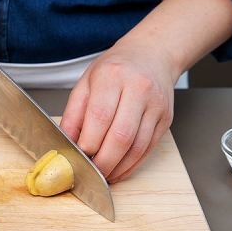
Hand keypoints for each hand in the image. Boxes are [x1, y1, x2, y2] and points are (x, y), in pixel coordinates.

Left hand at [59, 40, 174, 182]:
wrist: (152, 54)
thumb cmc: (114, 69)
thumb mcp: (85, 83)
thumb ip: (73, 115)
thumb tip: (65, 145)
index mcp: (113, 76)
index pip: (100, 117)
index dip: (88, 143)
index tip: (77, 155)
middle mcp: (139, 89)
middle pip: (121, 136)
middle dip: (102, 162)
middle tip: (88, 172)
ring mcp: (156, 105)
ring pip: (137, 147)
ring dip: (117, 167)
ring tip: (101, 175)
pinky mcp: (166, 118)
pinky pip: (148, 149)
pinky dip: (131, 165)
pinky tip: (117, 170)